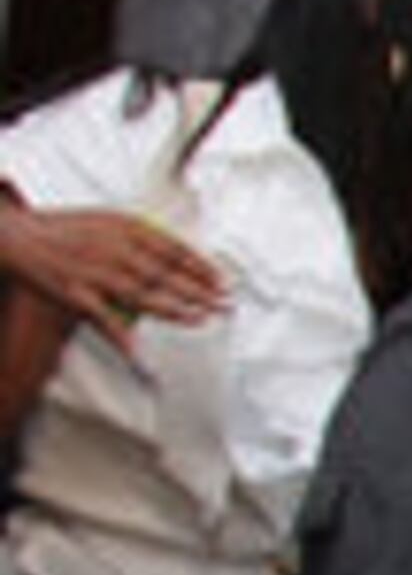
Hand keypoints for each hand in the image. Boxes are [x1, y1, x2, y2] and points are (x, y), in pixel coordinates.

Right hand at [0, 201, 226, 365]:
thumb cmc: (66, 229)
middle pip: (166, 275)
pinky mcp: (73, 292)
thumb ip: (142, 238)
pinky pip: (102, 318)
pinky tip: (140, 353)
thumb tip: (177, 256)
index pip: (175, 250)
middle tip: (227, 305)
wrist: (16, 234)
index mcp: (126, 229)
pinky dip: (121, 336)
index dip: (203, 268)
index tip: (224, 283)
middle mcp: (114, 249)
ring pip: (142, 295)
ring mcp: (95, 271)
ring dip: (174, 309)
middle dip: (200, 291)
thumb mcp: (108, 221)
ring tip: (201, 319)